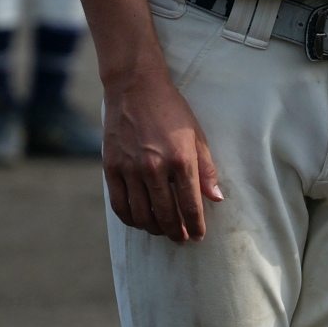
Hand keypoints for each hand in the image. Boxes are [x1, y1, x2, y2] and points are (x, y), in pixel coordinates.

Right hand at [102, 68, 223, 240]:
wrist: (135, 88)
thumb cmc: (171, 110)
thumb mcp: (197, 135)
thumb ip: (206, 169)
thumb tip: (216, 198)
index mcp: (181, 159)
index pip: (190, 205)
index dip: (196, 225)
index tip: (198, 235)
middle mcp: (155, 168)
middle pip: (166, 215)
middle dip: (176, 232)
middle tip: (181, 238)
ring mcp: (130, 169)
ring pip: (142, 215)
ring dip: (154, 228)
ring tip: (162, 230)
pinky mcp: (112, 168)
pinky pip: (120, 205)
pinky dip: (131, 219)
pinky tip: (140, 221)